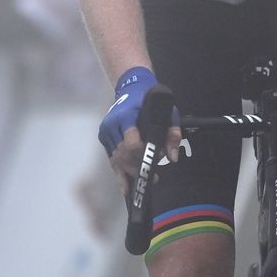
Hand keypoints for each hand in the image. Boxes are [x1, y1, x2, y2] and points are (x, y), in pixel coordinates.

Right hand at [98, 67, 180, 194]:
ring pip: (117, 159)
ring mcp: (105, 132)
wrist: (130, 88)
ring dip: (131, 172)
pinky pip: (112, 159)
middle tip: (155, 177)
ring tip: (147, 180)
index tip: (156, 159)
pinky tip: (126, 188)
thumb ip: (172, 133)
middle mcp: (111, 125)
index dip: (143, 154)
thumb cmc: (150, 99)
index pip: (131, 143)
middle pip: (124, 154)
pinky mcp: (104, 139)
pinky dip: (119, 174)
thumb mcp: (167, 111)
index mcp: (125, 116)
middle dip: (138, 167)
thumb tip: (173, 158)